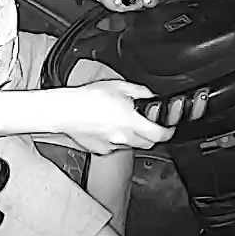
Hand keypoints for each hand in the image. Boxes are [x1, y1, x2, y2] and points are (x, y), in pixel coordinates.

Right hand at [58, 80, 174, 152]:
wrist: (66, 110)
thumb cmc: (88, 98)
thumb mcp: (119, 86)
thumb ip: (139, 91)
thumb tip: (149, 95)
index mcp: (131, 122)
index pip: (159, 135)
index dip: (168, 132)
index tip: (168, 128)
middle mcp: (124, 137)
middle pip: (147, 143)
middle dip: (151, 136)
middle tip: (148, 125)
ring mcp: (112, 145)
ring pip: (130, 145)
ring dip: (131, 136)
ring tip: (121, 122)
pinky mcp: (100, 149)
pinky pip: (113, 146)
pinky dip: (114, 139)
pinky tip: (106, 128)